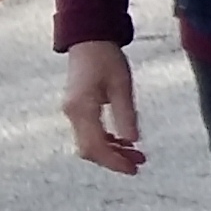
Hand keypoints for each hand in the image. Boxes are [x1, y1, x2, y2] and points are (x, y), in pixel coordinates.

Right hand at [63, 40, 143, 173]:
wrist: (89, 41)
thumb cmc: (107, 59)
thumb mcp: (122, 86)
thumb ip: (126, 114)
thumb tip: (132, 142)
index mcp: (82, 108)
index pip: (95, 146)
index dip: (113, 161)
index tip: (133, 169)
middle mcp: (72, 113)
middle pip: (89, 149)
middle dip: (113, 160)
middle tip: (138, 164)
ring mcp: (72, 112)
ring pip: (88, 143)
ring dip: (111, 152)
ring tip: (137, 155)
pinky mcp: (77, 109)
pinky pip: (89, 133)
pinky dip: (106, 141)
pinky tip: (124, 142)